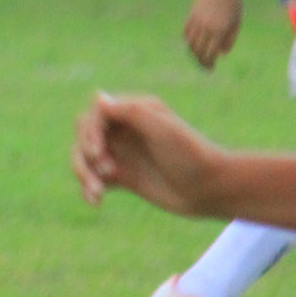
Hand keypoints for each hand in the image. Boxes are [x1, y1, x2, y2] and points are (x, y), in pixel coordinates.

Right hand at [72, 93, 223, 215]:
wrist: (211, 190)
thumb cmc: (191, 156)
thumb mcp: (162, 129)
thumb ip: (130, 111)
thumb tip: (97, 96)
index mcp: (134, 112)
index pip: (95, 114)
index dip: (89, 132)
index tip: (97, 152)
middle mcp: (125, 130)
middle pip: (84, 135)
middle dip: (85, 153)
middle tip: (105, 170)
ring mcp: (122, 153)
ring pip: (84, 158)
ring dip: (84, 173)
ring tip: (96, 191)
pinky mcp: (122, 176)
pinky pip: (94, 178)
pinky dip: (89, 188)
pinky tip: (96, 201)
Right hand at [184, 0, 244, 68]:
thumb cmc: (233, 5)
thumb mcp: (236, 23)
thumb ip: (229, 40)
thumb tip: (221, 54)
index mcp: (220, 31)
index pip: (211, 53)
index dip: (209, 63)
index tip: (210, 69)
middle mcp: (206, 28)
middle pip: (198, 51)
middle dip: (200, 61)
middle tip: (204, 65)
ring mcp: (197, 22)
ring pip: (190, 43)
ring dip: (193, 52)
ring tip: (198, 55)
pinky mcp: (191, 16)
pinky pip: (186, 33)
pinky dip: (188, 40)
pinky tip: (193, 43)